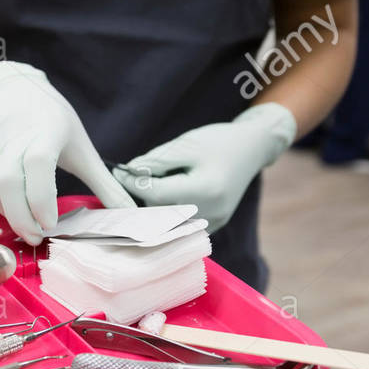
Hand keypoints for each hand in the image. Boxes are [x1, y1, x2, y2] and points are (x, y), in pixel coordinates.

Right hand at [0, 61, 134, 243]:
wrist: (11, 88)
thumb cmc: (52, 123)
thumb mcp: (81, 148)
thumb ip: (104, 184)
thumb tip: (132, 216)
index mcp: (48, 129)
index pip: (38, 163)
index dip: (42, 199)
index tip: (51, 225)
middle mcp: (12, 130)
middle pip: (7, 180)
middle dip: (21, 217)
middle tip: (35, 236)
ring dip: (3, 210)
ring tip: (20, 217)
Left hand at [112, 102, 295, 232]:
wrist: (251, 149)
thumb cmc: (218, 142)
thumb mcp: (185, 145)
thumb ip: (155, 162)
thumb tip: (127, 175)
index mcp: (205, 190)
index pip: (155, 195)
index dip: (131, 185)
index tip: (117, 174)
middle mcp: (210, 213)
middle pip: (159, 213)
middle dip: (137, 200)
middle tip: (121, 185)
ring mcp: (212, 223)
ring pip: (167, 222)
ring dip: (148, 209)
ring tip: (136, 192)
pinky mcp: (211, 226)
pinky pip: (179, 224)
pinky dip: (164, 214)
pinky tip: (155, 200)